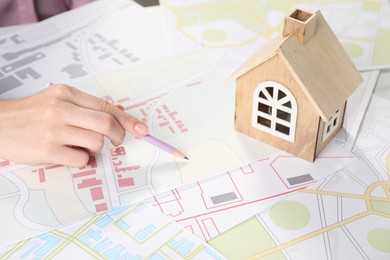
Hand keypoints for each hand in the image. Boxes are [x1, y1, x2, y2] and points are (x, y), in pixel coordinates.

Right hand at [0, 84, 147, 166]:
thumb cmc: (29, 114)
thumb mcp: (56, 100)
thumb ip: (85, 107)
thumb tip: (118, 116)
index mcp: (66, 93)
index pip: (106, 107)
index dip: (128, 120)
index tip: (141, 129)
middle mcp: (61, 109)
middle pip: (106, 124)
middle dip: (119, 136)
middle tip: (117, 142)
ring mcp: (54, 130)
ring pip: (96, 142)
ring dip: (96, 148)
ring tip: (80, 145)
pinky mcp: (47, 150)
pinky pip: (82, 159)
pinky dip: (83, 160)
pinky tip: (70, 154)